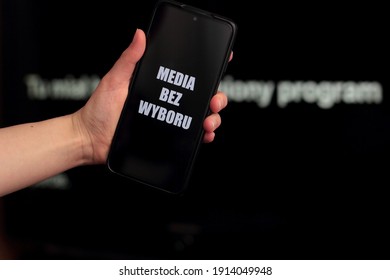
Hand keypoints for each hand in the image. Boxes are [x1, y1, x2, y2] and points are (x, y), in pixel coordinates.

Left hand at [74, 28, 230, 163]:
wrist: (91, 140)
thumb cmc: (99, 110)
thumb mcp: (115, 80)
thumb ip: (129, 59)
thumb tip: (140, 34)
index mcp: (158, 85)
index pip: (187, 75)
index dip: (207, 68)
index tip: (224, 60)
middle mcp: (167, 101)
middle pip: (201, 96)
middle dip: (216, 97)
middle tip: (214, 100)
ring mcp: (168, 120)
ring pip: (200, 116)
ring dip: (213, 117)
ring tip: (209, 121)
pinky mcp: (167, 136)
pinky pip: (190, 137)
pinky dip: (203, 136)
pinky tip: (205, 135)